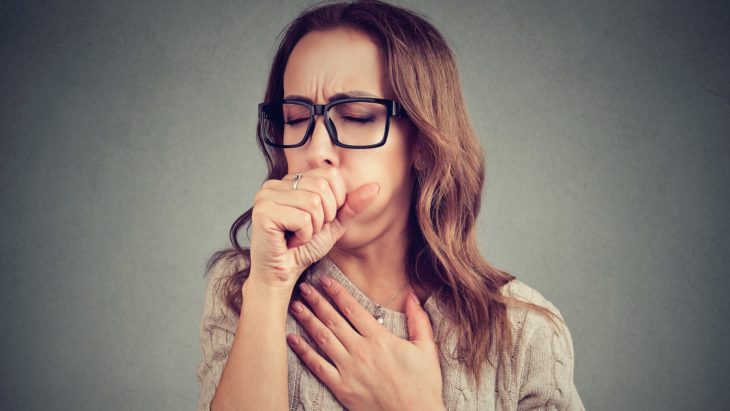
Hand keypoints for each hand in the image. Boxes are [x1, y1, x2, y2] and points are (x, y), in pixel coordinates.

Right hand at [249, 166, 379, 290]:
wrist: (282, 275)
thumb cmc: (304, 249)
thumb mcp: (334, 224)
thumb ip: (351, 205)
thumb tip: (375, 186)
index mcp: (290, 180)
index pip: (329, 174)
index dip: (335, 201)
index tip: (319, 220)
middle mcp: (275, 184)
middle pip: (322, 186)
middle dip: (325, 216)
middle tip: (307, 230)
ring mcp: (265, 196)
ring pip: (313, 203)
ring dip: (314, 228)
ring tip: (298, 236)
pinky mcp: (263, 212)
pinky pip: (302, 218)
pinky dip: (304, 236)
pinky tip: (290, 242)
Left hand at [287, 276, 443, 410]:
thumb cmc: (423, 385)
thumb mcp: (426, 349)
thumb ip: (419, 320)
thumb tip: (412, 296)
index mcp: (380, 339)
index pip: (353, 308)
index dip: (337, 292)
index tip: (325, 280)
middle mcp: (361, 350)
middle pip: (333, 320)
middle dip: (316, 301)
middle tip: (304, 287)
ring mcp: (349, 369)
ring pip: (322, 339)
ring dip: (307, 320)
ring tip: (295, 306)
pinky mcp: (342, 388)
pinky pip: (318, 366)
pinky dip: (303, 351)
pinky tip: (292, 339)